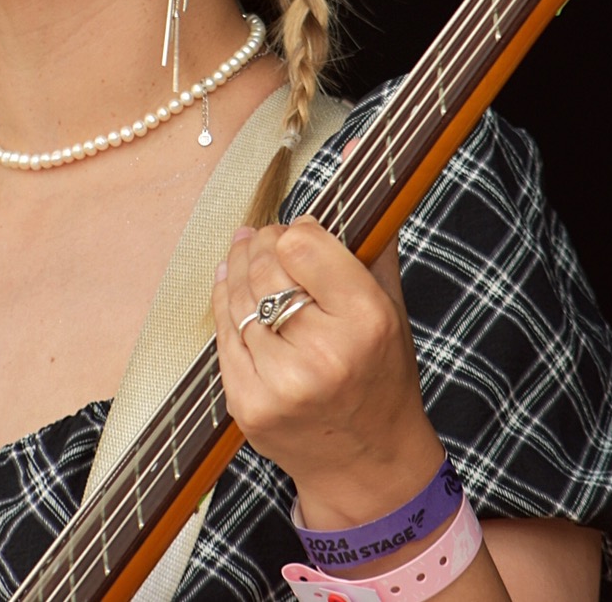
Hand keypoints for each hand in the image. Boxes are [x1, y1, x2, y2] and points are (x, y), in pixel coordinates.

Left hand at [211, 217, 446, 529]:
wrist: (369, 463)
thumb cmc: (381, 371)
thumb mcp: (390, 302)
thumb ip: (368, 228)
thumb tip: (349, 149)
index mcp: (366, 321)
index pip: (302, 244)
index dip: (295, 232)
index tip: (299, 235)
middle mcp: (324, 354)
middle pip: (265, 268)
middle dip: (261, 245)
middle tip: (264, 239)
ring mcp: (281, 384)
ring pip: (238, 299)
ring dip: (237, 270)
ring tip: (244, 256)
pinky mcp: (248, 405)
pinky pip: (221, 335)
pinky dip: (224, 307)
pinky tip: (233, 292)